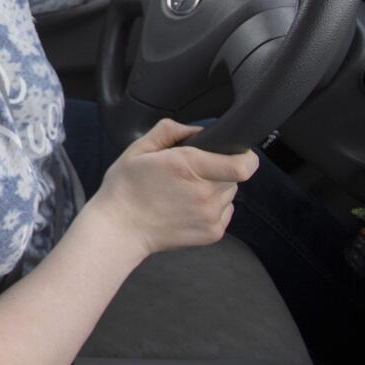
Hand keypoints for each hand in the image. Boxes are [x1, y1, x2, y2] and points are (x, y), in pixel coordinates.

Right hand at [89, 118, 258, 258]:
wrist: (119, 229)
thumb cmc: (125, 189)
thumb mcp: (138, 149)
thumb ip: (169, 130)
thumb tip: (196, 130)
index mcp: (188, 167)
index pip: (242, 164)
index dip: (245, 156)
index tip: (236, 152)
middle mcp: (204, 193)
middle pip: (234, 175)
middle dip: (219, 169)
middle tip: (191, 173)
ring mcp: (210, 216)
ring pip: (229, 193)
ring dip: (215, 188)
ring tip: (185, 192)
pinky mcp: (212, 233)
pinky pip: (224, 212)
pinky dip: (211, 207)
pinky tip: (187, 207)